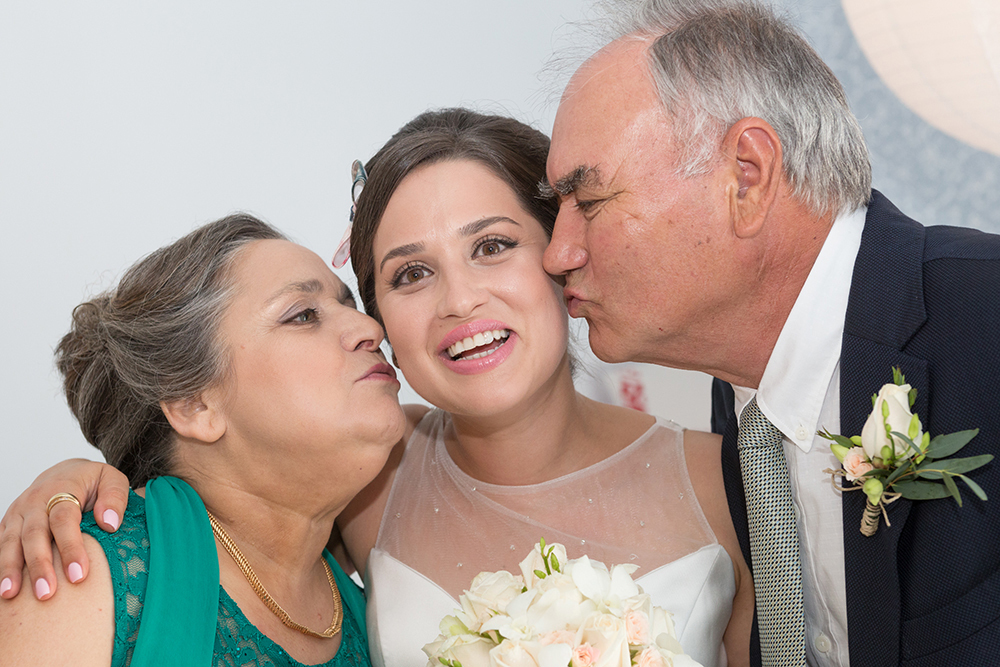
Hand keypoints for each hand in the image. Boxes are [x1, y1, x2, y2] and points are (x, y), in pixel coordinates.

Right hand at [0, 459, 128, 599]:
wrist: (65, 471)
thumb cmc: (91, 481)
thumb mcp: (111, 479)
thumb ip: (115, 497)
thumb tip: (109, 523)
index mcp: (62, 488)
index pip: (64, 520)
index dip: (70, 547)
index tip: (79, 575)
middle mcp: (34, 501)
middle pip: (34, 535)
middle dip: (39, 565)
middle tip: (46, 593)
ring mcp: (17, 513)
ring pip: (10, 542)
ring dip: (10, 569)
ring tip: (11, 594)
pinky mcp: (8, 524)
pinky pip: (1, 545)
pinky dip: (1, 566)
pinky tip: (2, 587)